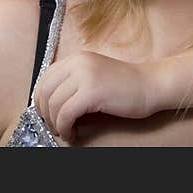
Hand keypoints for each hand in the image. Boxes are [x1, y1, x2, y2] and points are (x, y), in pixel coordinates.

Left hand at [33, 51, 157, 141]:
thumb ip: (75, 81)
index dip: (41, 99)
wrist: (151, 85)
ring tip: (65, 132)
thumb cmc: (126, 85)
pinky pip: (66, 113)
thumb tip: (51, 102)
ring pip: (53, 104)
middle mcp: (78, 63)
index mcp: (77, 58)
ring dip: (55, 123)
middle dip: (44, 113)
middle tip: (53, 126)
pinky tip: (73, 134)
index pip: (45, 77)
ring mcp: (84, 76)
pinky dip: (65, 127)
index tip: (46, 114)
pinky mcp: (92, 92)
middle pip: (45, 91)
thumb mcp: (95, 75)